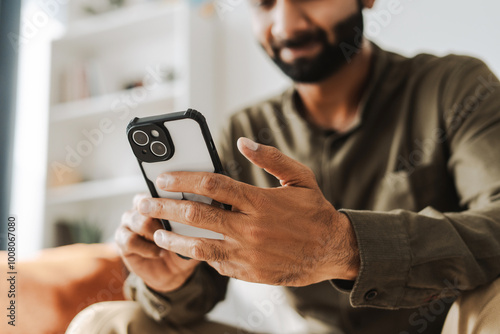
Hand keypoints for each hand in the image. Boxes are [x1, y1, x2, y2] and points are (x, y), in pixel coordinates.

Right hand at [115, 194, 199, 292]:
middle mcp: (141, 206)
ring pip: (137, 220)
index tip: (181, 202)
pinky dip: (146, 248)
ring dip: (154, 233)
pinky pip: (128, 239)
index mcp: (159, 197)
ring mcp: (130, 221)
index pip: (158, 187)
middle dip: (161, 216)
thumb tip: (203, 208)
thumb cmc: (188, 245)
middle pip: (146, 202)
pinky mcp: (121, 240)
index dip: (167, 194)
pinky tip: (158, 253)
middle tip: (174, 228)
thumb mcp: (198, 231)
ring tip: (166, 243)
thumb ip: (197, 219)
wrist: (175, 271)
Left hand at [139, 137, 359, 286]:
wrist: (332, 251)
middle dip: (164, 207)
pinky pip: (215, 262)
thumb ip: (271, 158)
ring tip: (154, 230)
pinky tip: (186, 247)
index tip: (162, 177)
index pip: (211, 185)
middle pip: (196, 214)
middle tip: (143, 203)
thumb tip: (242, 142)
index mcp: (259, 201)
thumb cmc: (315, 212)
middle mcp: (249, 227)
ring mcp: (247, 253)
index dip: (182, 179)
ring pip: (198, 245)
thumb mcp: (300, 177)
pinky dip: (198, 254)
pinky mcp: (248, 272)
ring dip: (171, 237)